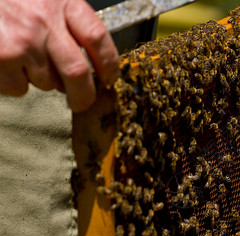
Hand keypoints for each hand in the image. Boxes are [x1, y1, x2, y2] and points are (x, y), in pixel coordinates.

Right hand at [0, 0, 118, 111]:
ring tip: (26, 60)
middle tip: (82, 102)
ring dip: (42, 81)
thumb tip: (89, 60)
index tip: (110, 78)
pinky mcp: (1, 58)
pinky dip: (16, 83)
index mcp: (62, 1)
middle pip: (78, 72)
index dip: (110, 64)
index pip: (98, 38)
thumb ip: (67, 20)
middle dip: (83, 95)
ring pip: (47, 83)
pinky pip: (19, 88)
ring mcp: (22, 42)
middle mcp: (45, 22)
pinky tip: (7, 63)